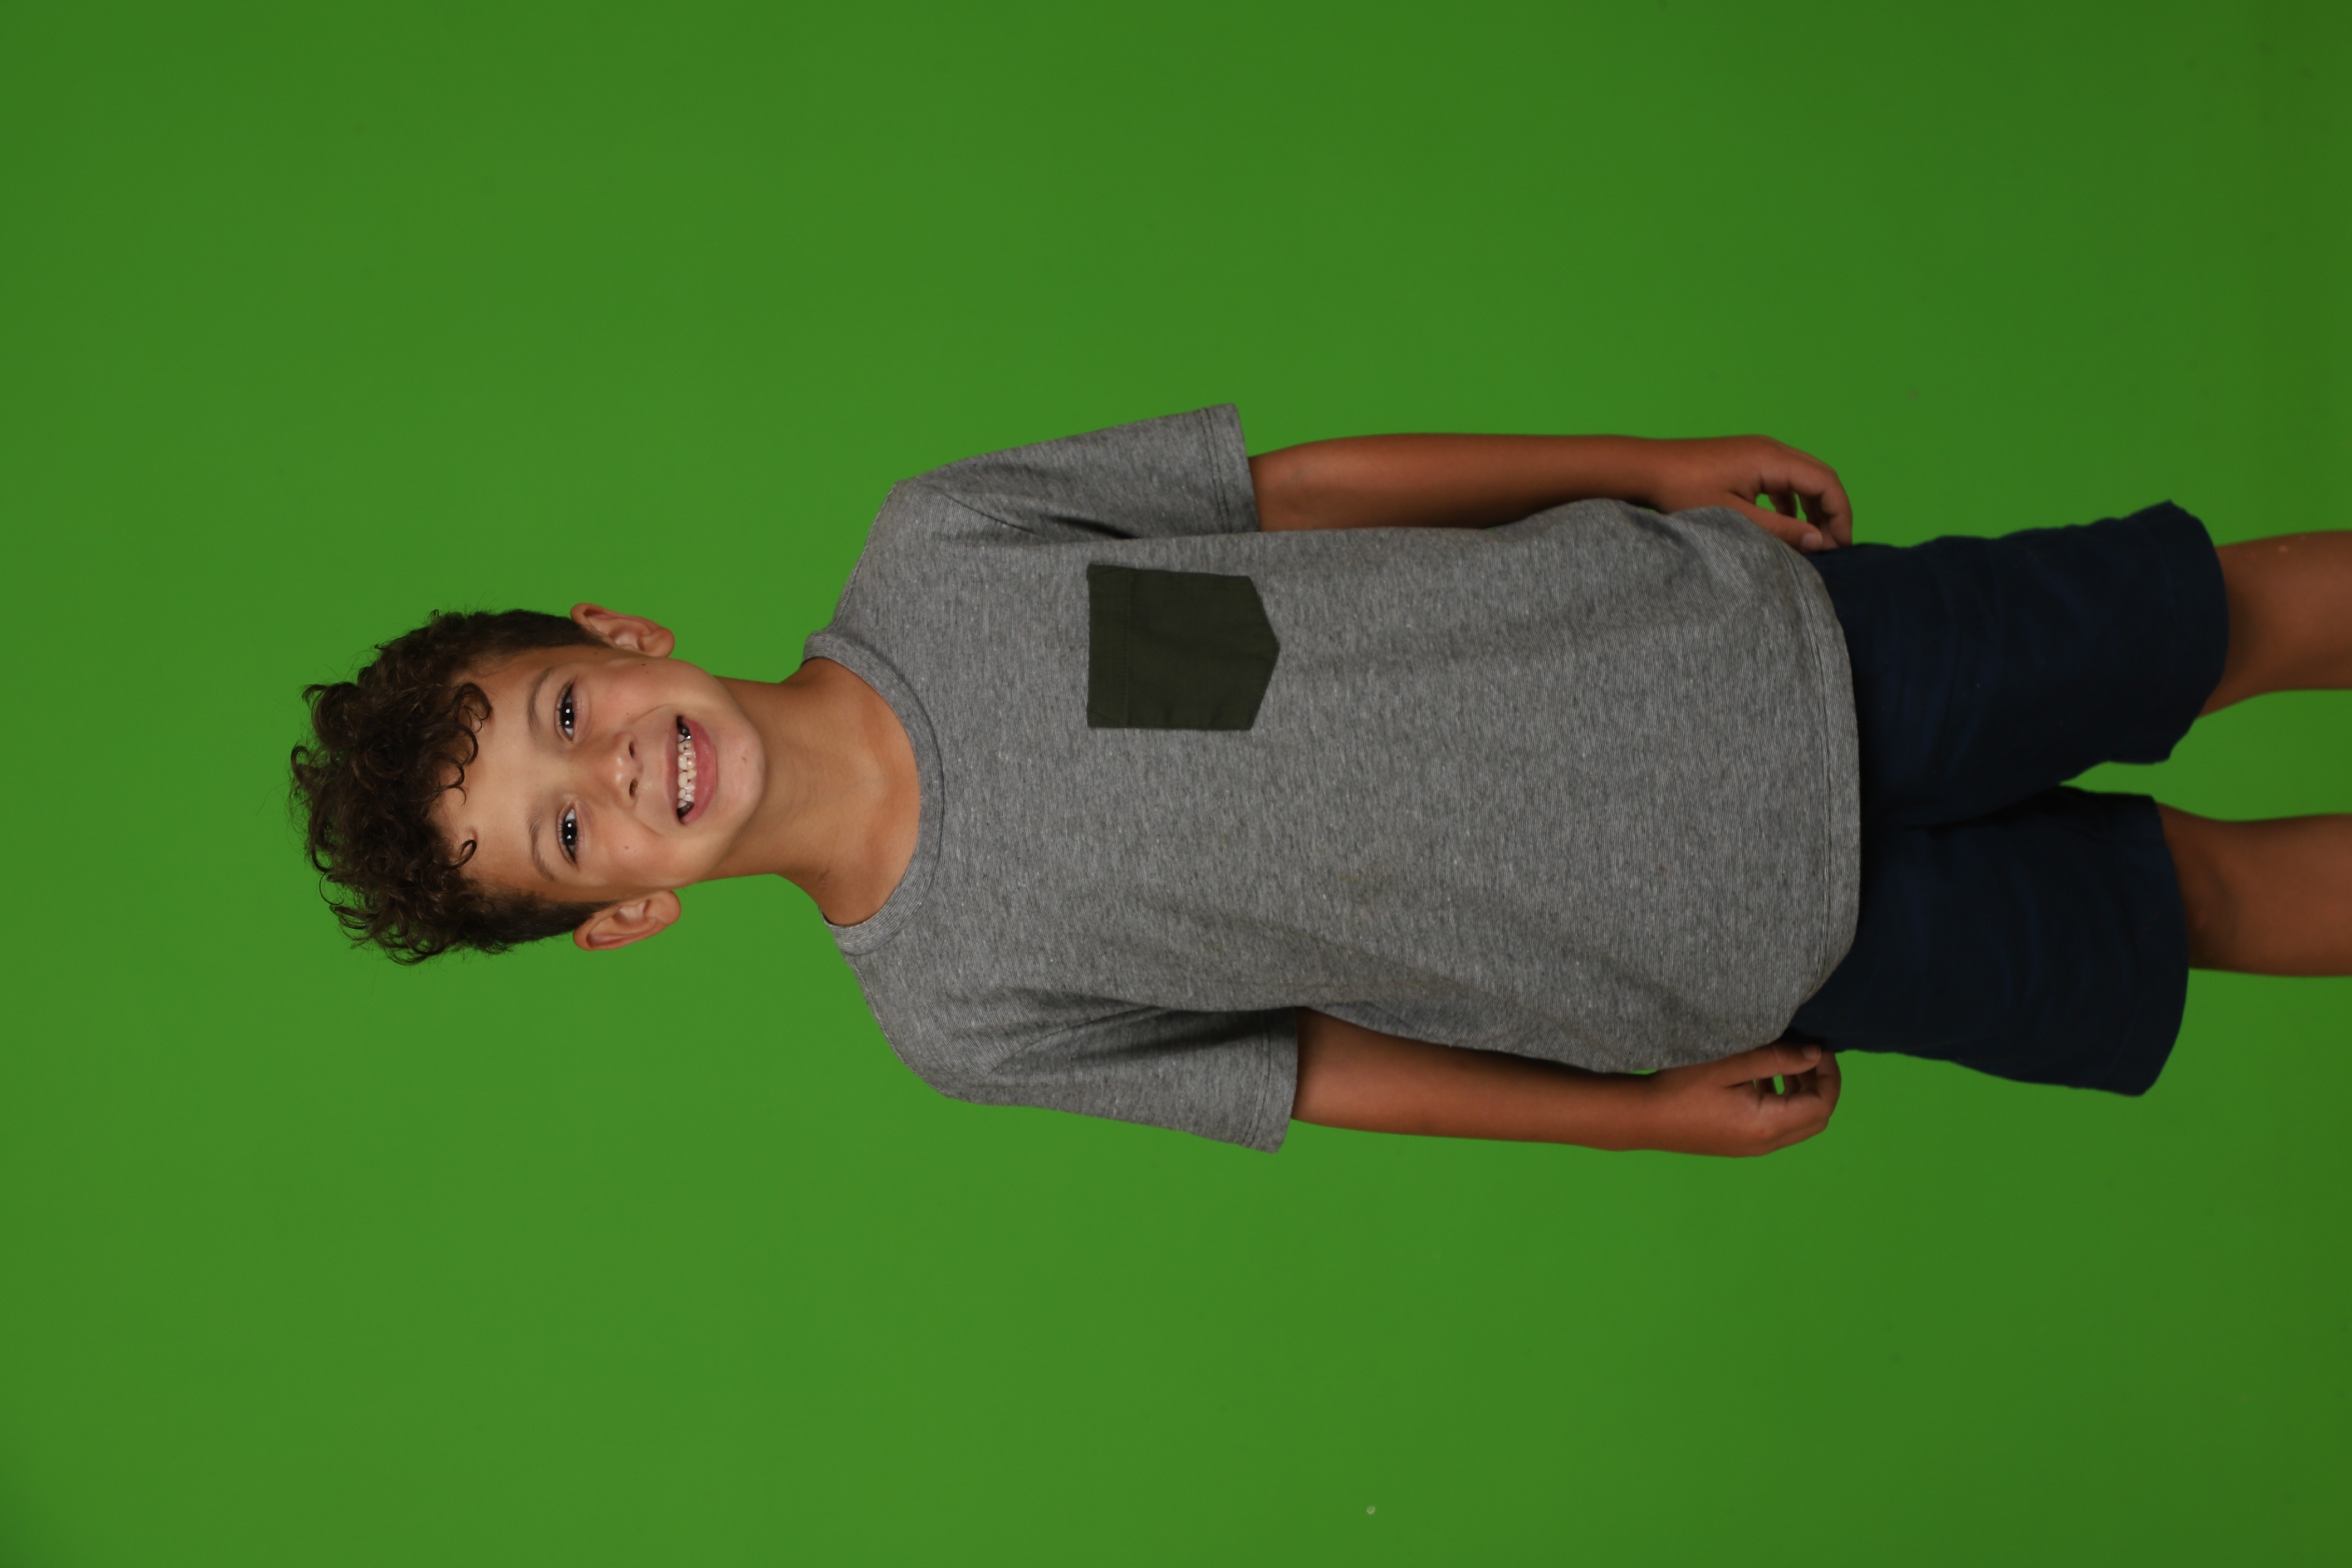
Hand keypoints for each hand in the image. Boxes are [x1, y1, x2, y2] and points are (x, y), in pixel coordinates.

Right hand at [1632, 1043, 1841, 1155]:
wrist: (1643, 1118)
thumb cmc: (1681, 1088)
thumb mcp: (1730, 1064)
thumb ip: (1776, 1059)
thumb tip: (1814, 1055)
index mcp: (1767, 1124)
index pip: (1822, 1105)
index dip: (1830, 1074)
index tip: (1818, 1047)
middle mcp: (1766, 1143)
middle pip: (1817, 1119)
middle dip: (1821, 1085)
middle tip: (1808, 1055)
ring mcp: (1753, 1148)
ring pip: (1799, 1124)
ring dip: (1802, 1094)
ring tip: (1786, 1064)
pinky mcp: (1740, 1145)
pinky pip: (1777, 1127)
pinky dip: (1783, 1103)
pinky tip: (1761, 1080)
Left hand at [1642, 437, 1853, 553]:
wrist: (1646, 469)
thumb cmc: (1682, 491)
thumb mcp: (1734, 518)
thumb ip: (1779, 530)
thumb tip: (1818, 541)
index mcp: (1772, 458)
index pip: (1826, 482)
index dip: (1840, 514)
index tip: (1841, 545)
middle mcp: (1770, 449)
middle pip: (1819, 477)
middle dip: (1831, 512)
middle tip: (1833, 547)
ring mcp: (1757, 453)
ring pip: (1801, 478)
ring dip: (1812, 508)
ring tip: (1812, 540)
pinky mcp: (1744, 461)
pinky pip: (1781, 480)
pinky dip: (1791, 503)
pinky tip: (1784, 526)